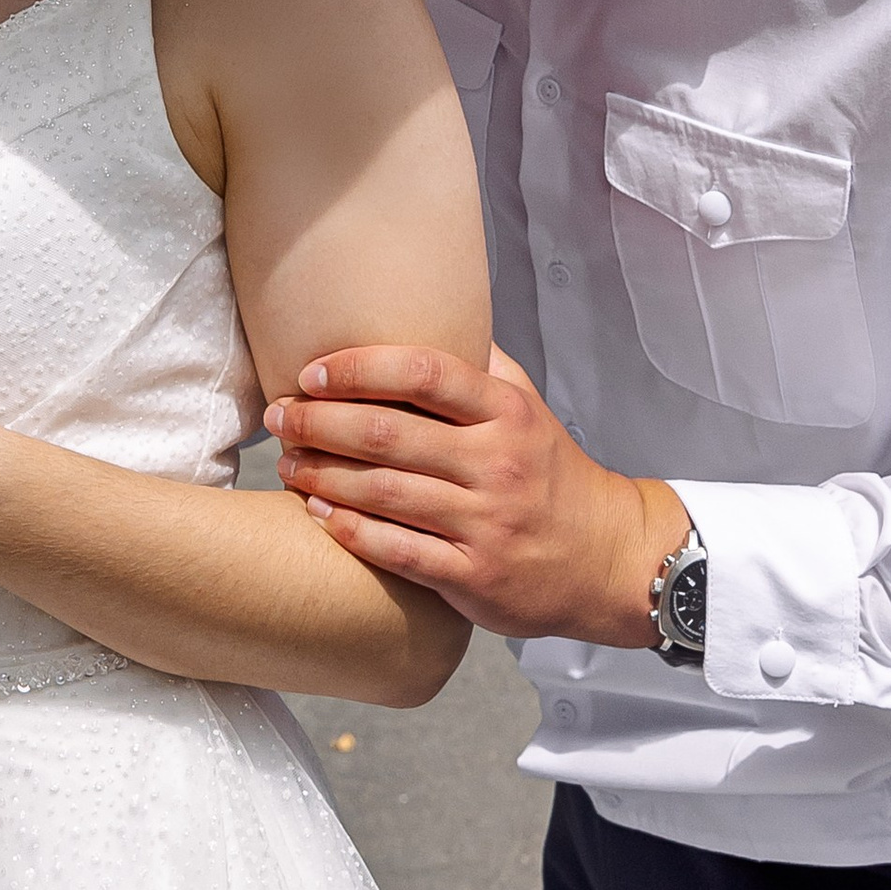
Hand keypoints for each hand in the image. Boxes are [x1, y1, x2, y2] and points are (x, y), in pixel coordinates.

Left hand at [261, 345, 689, 651]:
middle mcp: (496, 464)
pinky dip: (350, 531)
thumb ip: (481, 367)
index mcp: (507, 413)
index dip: (359, 368)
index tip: (313, 373)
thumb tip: (431, 315)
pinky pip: (397, 550)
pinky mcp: (474, 574)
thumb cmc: (553, 477)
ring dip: (322, 476)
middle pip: (388, 433)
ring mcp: (486, 522)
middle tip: (280, 417)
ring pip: (384, 493)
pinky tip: (318, 515)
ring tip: (287, 464)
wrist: (610, 560)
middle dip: (319, 422)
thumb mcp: (530, 410)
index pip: (425, 372)